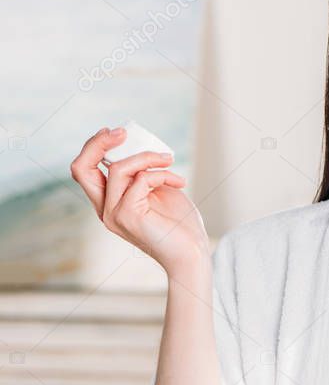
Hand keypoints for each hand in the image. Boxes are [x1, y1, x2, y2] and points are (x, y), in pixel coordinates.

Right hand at [70, 126, 209, 274]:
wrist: (193, 253)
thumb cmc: (179, 224)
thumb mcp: (157, 189)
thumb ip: (141, 172)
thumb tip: (136, 145)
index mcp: (109, 203)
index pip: (84, 171)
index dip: (94, 147)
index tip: (117, 133)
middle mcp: (105, 210)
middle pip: (80, 168)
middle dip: (98, 143)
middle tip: (122, 131)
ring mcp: (114, 215)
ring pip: (117, 169)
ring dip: (147, 157)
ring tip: (169, 161)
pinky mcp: (128, 216)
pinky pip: (141, 179)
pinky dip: (161, 174)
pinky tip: (179, 182)